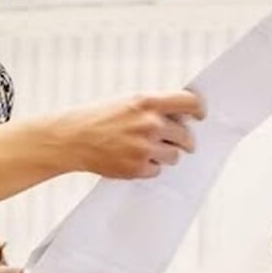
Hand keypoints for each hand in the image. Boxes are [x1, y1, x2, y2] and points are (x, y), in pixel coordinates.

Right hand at [46, 90, 206, 179]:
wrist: (72, 138)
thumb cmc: (100, 118)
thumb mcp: (127, 102)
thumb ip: (155, 108)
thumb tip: (186, 117)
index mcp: (148, 102)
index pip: (190, 102)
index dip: (199, 110)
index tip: (199, 117)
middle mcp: (150, 124)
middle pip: (186, 136)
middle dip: (182, 140)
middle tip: (177, 141)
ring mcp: (144, 147)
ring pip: (174, 156)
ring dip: (165, 154)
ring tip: (144, 148)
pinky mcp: (138, 167)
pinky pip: (157, 170)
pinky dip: (148, 167)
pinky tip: (131, 158)